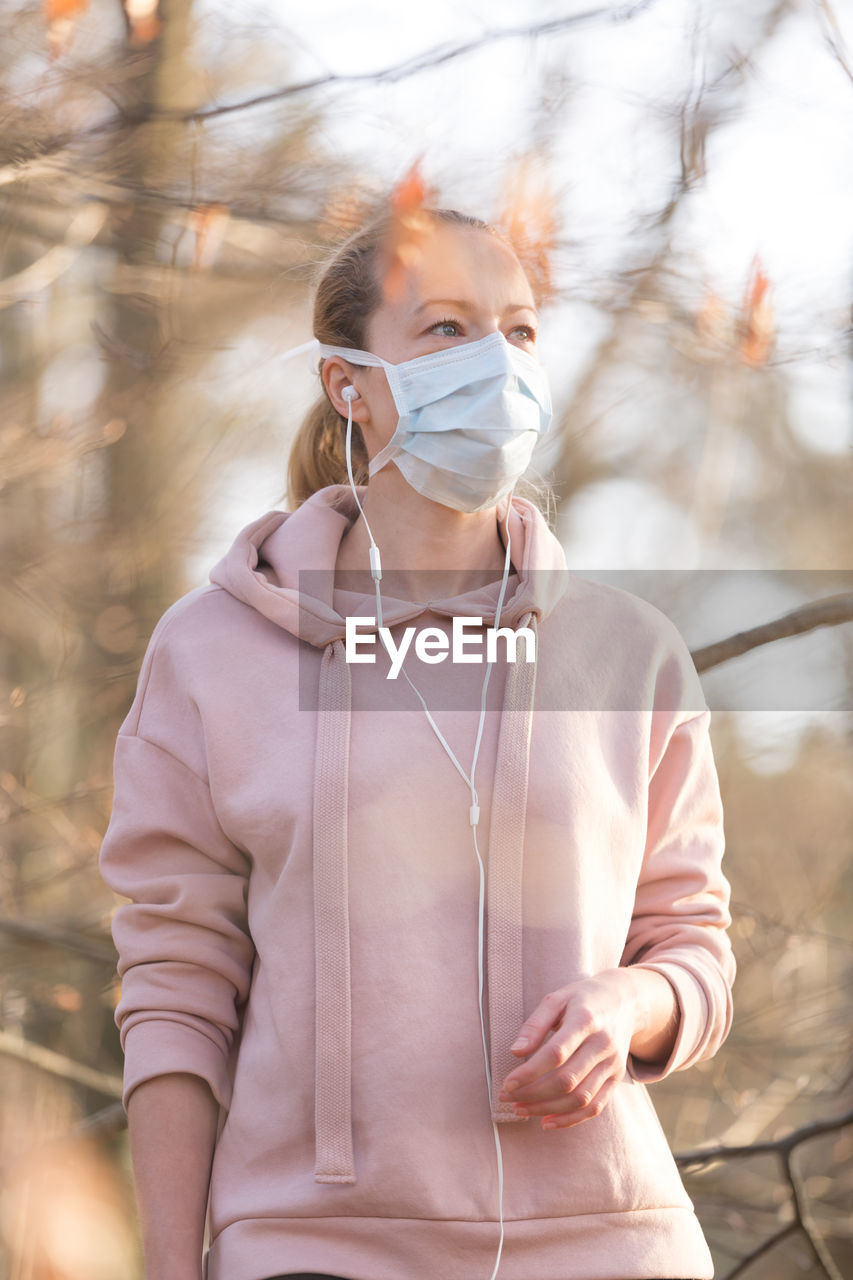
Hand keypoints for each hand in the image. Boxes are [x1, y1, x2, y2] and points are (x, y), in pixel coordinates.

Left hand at [498, 968, 670, 1130]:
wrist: (624, 1002)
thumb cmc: (582, 999)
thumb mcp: (557, 999)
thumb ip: (535, 1024)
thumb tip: (515, 1052)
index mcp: (586, 1020)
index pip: (556, 1054)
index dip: (529, 1073)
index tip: (506, 1084)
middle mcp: (603, 1045)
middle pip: (567, 1080)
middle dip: (533, 1094)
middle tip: (507, 1098)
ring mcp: (613, 1064)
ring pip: (580, 1098)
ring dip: (547, 1109)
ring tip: (521, 1109)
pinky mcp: (616, 1078)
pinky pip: (595, 1107)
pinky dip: (570, 1119)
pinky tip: (547, 1121)